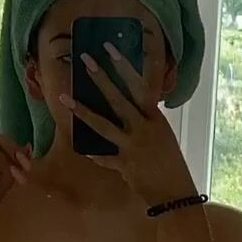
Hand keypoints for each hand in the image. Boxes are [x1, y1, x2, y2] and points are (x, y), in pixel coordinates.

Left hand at [60, 45, 195, 207]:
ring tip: (64, 98)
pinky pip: (103, 157)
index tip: (110, 49)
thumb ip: (146, 120)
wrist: (176, 191)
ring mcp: (132, 146)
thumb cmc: (170, 161)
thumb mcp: (162, 134)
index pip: (140, 86)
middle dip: (101, 79)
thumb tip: (132, 106)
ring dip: (82, 111)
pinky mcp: (124, 165)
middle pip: (118, 100)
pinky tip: (81, 147)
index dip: (125, 67)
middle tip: (85, 60)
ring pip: (103, 126)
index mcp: (155, 118)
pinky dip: (93, 153)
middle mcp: (143, 128)